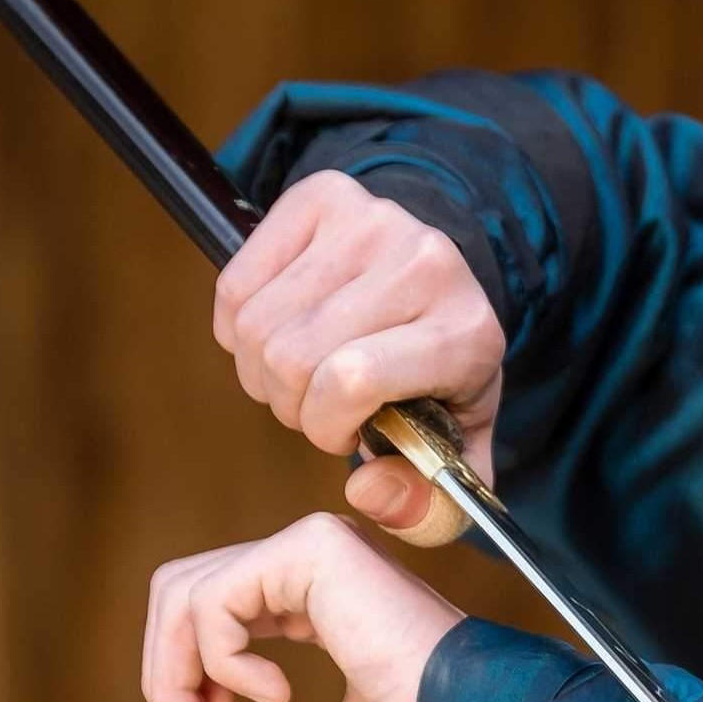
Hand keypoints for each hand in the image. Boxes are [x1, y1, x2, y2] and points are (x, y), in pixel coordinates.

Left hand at [141, 512, 469, 701]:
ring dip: (176, 676)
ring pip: (185, 591)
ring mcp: (318, 550)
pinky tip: (277, 698)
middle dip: (169, 680)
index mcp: (325, 608)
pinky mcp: (317, 549)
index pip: (215, 619)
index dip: (189, 688)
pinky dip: (219, 659)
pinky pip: (214, 596)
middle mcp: (317, 570)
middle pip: (182, 596)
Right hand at [215, 169, 505, 535]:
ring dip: (261, 370)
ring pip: (256, 324)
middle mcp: (425, 262)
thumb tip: (367, 493)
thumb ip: (428, 507)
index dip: (324, 423)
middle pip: (292, 355)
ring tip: (302, 371)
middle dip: (290, 403)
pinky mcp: (321, 194)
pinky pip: (235, 284)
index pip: (351, 379)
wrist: (442, 276)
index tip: (343, 433)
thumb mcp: (454, 449)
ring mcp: (371, 219)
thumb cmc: (439, 376)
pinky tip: (278, 330)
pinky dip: (238, 327)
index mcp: (467, 333)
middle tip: (317, 404)